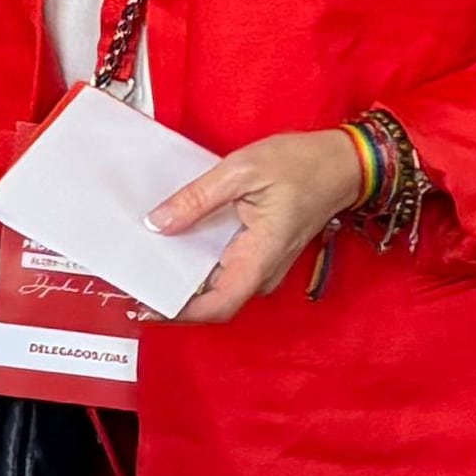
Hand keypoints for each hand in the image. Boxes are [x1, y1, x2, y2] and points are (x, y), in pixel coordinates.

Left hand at [151, 129, 372, 324]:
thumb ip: (197, 199)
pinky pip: (221, 267)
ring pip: (214, 285)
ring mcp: (260, 266)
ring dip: (180, 278)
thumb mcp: (242, 170)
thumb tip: (159, 223)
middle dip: (170, 295)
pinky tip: (172, 244)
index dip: (178, 313)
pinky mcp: (257, 254)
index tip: (145, 305)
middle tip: (131, 280)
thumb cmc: (304, 165)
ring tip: (143, 262)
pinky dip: (194, 261)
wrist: (343, 162)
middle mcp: (261, 271)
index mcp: (260, 258)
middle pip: (209, 300)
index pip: (217, 306)